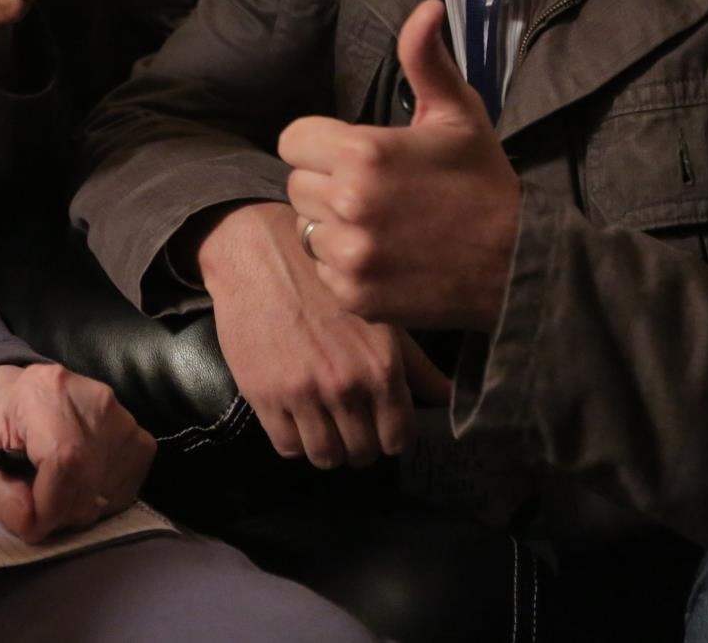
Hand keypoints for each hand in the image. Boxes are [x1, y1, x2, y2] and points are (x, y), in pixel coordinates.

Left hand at [0, 364, 154, 542]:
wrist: (20, 400)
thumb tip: (35, 523)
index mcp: (46, 390)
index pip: (65, 460)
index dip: (49, 505)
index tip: (32, 522)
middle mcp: (93, 399)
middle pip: (87, 479)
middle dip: (60, 512)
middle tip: (38, 505)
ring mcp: (122, 418)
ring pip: (107, 491)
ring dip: (78, 508)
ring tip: (54, 487)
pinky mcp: (139, 439)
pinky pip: (124, 491)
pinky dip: (97, 501)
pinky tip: (77, 483)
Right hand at [196, 201, 448, 469]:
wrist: (259, 252)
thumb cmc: (323, 280)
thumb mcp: (379, 315)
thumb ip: (415, 364)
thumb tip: (448, 396)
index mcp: (382, 367)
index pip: (399, 437)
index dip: (391, 438)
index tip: (380, 428)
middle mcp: (347, 385)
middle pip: (362, 453)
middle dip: (359, 446)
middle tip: (349, 428)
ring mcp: (304, 393)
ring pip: (325, 456)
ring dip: (327, 448)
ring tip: (323, 427)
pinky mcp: (264, 395)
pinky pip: (287, 446)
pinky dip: (295, 441)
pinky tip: (296, 420)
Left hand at [280, 0, 520, 331]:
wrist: (518, 263)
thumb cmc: (484, 183)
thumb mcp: (458, 114)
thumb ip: (425, 60)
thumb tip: (426, 7)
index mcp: (363, 152)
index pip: (293, 140)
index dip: (320, 144)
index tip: (354, 154)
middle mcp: (347, 203)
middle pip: (296, 184)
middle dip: (326, 183)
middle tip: (375, 191)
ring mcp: (349, 255)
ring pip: (306, 228)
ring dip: (332, 226)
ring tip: (381, 224)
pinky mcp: (353, 296)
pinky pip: (322, 270)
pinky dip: (345, 267)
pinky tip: (385, 257)